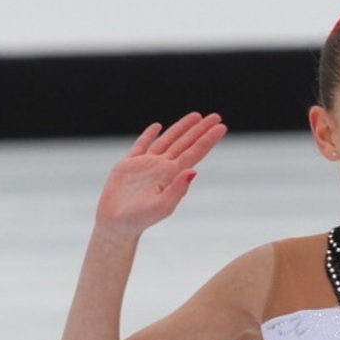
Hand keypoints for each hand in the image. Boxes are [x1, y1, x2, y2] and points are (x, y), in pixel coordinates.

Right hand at [95, 112, 227, 231]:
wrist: (118, 223)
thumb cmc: (141, 219)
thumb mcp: (163, 206)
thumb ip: (179, 189)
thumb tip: (193, 171)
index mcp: (173, 175)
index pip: (195, 152)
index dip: (208, 139)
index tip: (221, 127)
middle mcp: (163, 167)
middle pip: (185, 143)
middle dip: (200, 130)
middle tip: (216, 116)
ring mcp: (147, 165)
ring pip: (168, 140)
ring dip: (181, 128)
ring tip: (196, 116)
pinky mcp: (129, 164)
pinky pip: (142, 145)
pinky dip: (149, 135)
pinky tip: (157, 127)